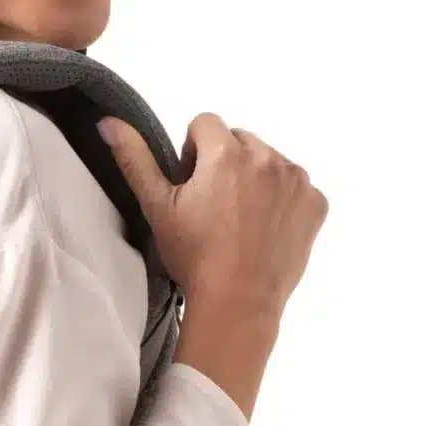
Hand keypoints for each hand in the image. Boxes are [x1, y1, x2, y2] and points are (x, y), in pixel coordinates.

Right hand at [98, 111, 328, 323]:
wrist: (238, 303)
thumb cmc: (194, 256)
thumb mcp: (157, 207)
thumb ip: (134, 158)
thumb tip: (109, 122)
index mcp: (227, 152)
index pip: (205, 124)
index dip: (192, 153)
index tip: (192, 187)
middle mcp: (268, 157)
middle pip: (240, 140)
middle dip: (226, 163)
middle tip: (215, 207)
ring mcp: (297, 180)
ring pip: (270, 162)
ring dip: (256, 179)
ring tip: (241, 220)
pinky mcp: (316, 204)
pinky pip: (297, 188)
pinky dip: (284, 202)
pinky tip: (266, 230)